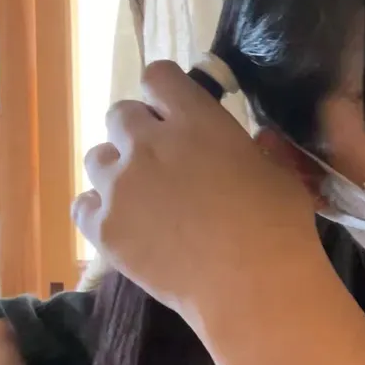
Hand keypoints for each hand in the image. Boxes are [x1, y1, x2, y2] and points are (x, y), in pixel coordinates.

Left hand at [72, 61, 325, 321]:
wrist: (252, 287)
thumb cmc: (278, 227)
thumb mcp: (281, 174)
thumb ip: (259, 150)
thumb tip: (255, 143)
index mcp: (196, 121)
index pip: (158, 76)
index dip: (165, 91)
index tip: (176, 110)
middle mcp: (149, 144)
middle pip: (119, 114)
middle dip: (138, 130)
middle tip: (163, 160)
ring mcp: (120, 186)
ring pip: (97, 158)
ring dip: (118, 170)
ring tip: (145, 198)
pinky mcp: (103, 227)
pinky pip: (83, 205)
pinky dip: (101, 211)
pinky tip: (129, 226)